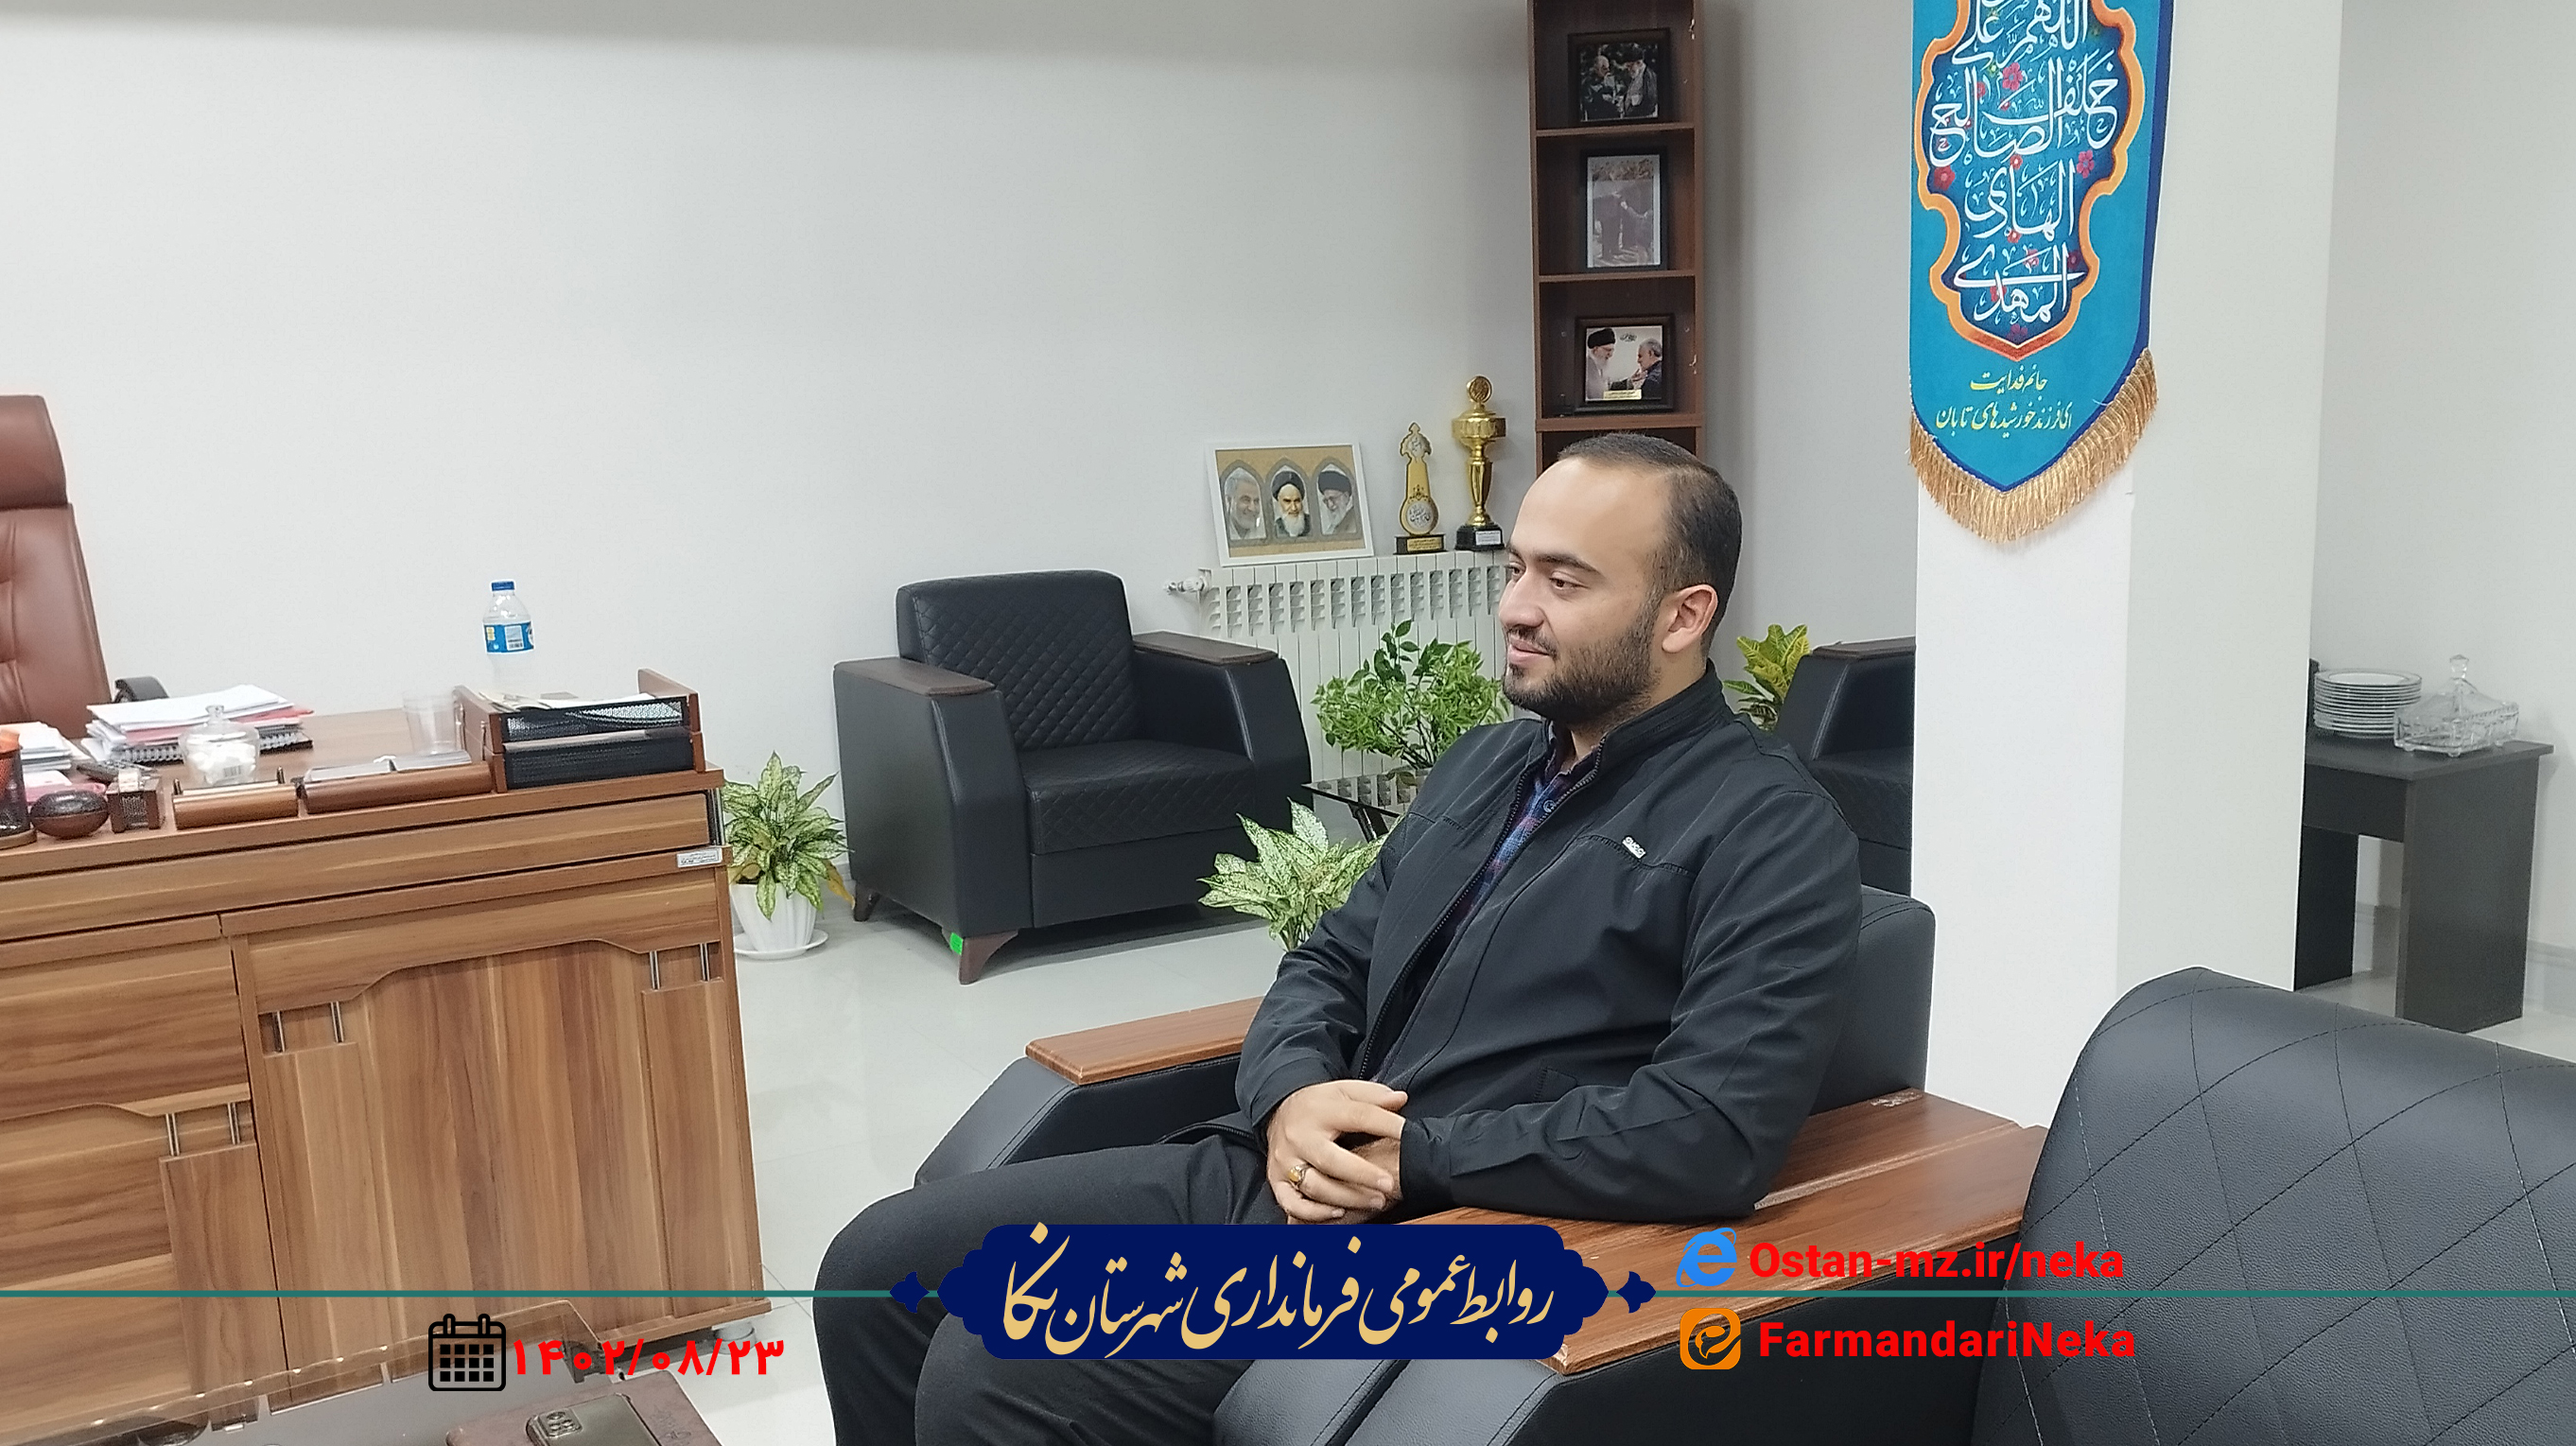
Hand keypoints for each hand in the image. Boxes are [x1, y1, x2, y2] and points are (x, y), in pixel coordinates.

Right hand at [1265, 1080, 1406, 1223]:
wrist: (1277, 1110)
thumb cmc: (1318, 1105)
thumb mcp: (1344, 1091)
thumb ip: (1373, 1095)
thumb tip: (1401, 1099)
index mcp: (1321, 1111)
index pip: (1357, 1116)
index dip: (1385, 1124)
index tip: (1406, 1133)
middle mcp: (1300, 1137)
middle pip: (1331, 1160)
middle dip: (1362, 1175)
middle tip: (1389, 1184)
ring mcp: (1286, 1161)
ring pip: (1315, 1186)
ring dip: (1347, 1197)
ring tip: (1376, 1201)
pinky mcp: (1276, 1180)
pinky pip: (1292, 1203)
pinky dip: (1314, 1212)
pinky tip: (1338, 1212)